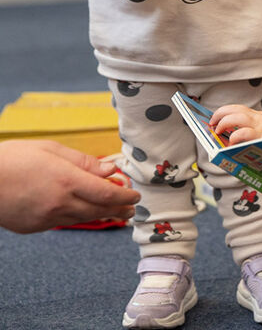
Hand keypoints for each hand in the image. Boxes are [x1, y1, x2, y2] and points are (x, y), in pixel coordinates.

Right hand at [0, 139, 139, 232]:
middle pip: (100, 210)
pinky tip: (80, 210)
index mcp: (67, 180)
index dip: (125, 196)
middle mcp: (60, 202)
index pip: (108, 193)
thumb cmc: (11, 159)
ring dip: (101, 214)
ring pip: (83, 218)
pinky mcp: (34, 227)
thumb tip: (110, 169)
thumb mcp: (50, 150)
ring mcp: (46, 218)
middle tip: (131, 208)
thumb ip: (83, 161)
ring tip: (114, 211)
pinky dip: (76, 216)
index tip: (135, 195)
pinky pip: (62, 222)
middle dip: (119, 209)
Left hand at [210, 104, 261, 143]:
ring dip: (223, 122)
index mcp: (260, 117)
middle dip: (219, 115)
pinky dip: (235, 137)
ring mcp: (261, 126)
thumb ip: (260, 132)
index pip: (238, 109)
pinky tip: (232, 143)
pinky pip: (245, 132)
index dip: (224, 112)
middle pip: (234, 110)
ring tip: (218, 131)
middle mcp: (259, 119)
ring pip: (236, 117)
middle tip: (212, 124)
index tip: (214, 119)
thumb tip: (244, 144)